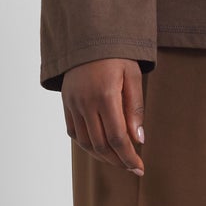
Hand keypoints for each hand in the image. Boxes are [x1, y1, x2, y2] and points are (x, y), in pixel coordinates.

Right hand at [62, 59, 145, 174]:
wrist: (87, 38)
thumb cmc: (116, 55)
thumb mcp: (133, 76)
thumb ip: (135, 108)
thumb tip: (138, 139)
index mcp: (105, 95)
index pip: (117, 137)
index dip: (128, 156)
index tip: (140, 167)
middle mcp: (85, 102)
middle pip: (101, 145)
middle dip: (118, 160)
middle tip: (132, 167)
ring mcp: (73, 104)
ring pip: (86, 142)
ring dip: (103, 156)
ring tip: (118, 160)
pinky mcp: (66, 103)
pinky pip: (74, 132)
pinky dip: (88, 145)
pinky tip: (101, 148)